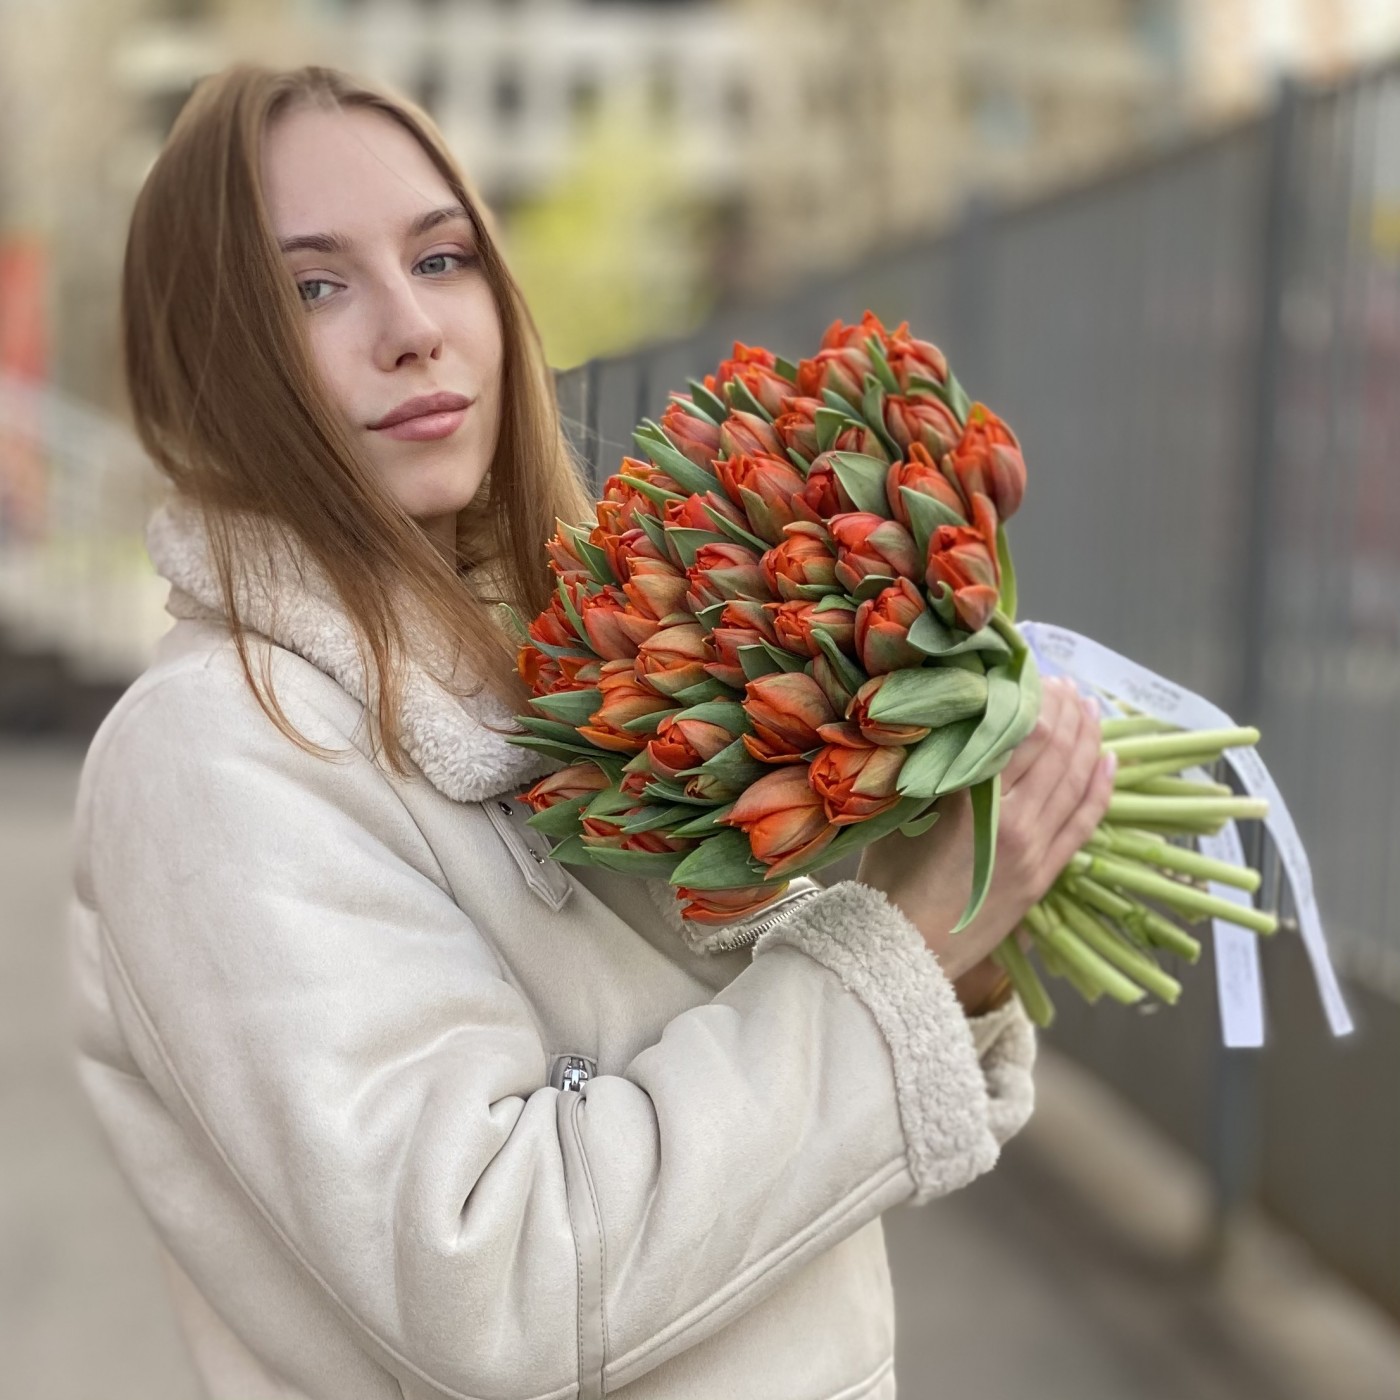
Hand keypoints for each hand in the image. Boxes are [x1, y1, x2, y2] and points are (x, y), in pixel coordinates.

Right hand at [856, 676, 1115, 988]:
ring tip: (1087, 706)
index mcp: (976, 801)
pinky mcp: (1046, 875)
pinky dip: (1101, 786)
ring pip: (1077, 779)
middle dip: (1063, 708)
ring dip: (1087, 737)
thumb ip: (936, 770)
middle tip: (1061, 682)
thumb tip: (957, 726)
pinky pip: (1085, 821)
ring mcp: (1037, 850)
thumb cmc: (888, 881)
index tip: (1029, 670)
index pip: (1019, 731)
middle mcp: (1016, 821)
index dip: (1030, 695)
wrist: (903, 951)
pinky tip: (1109, 760)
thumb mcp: (902, 812)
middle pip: (1055, 748)